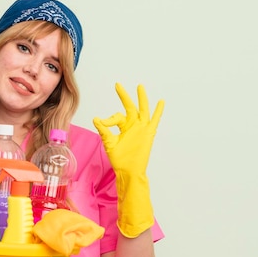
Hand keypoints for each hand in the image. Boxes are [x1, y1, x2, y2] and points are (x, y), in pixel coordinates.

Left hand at [93, 83, 163, 236]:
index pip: (116, 117)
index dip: (108, 119)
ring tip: (140, 87)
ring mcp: (141, 128)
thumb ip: (103, 130)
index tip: (101, 122)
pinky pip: (154, 120)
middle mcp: (132, 125)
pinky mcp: (148, 133)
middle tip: (117, 85)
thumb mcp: (109, 142)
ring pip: (142, 110)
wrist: (128, 171)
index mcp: (123, 127)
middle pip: (129, 107)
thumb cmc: (119, 159)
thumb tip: (95, 118)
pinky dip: (158, 111)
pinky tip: (161, 102)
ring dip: (141, 99)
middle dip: (123, 96)